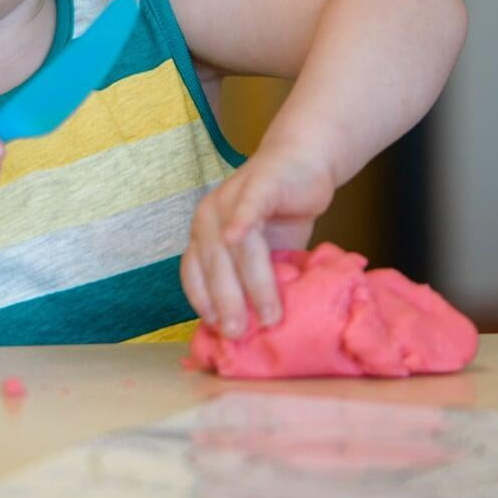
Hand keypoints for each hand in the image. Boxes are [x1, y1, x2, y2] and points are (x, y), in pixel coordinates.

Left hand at [181, 144, 335, 337]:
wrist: (303, 163)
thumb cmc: (279, 214)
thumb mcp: (263, 253)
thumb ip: (253, 279)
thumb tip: (252, 328)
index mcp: (203, 235)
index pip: (194, 274)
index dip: (203, 303)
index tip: (217, 332)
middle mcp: (208, 217)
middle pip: (214, 265)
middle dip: (226, 303)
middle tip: (239, 334)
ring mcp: (230, 199)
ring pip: (236, 246)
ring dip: (252, 284)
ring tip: (269, 315)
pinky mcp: (257, 185)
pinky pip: (247, 206)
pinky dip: (240, 221)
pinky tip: (238, 237)